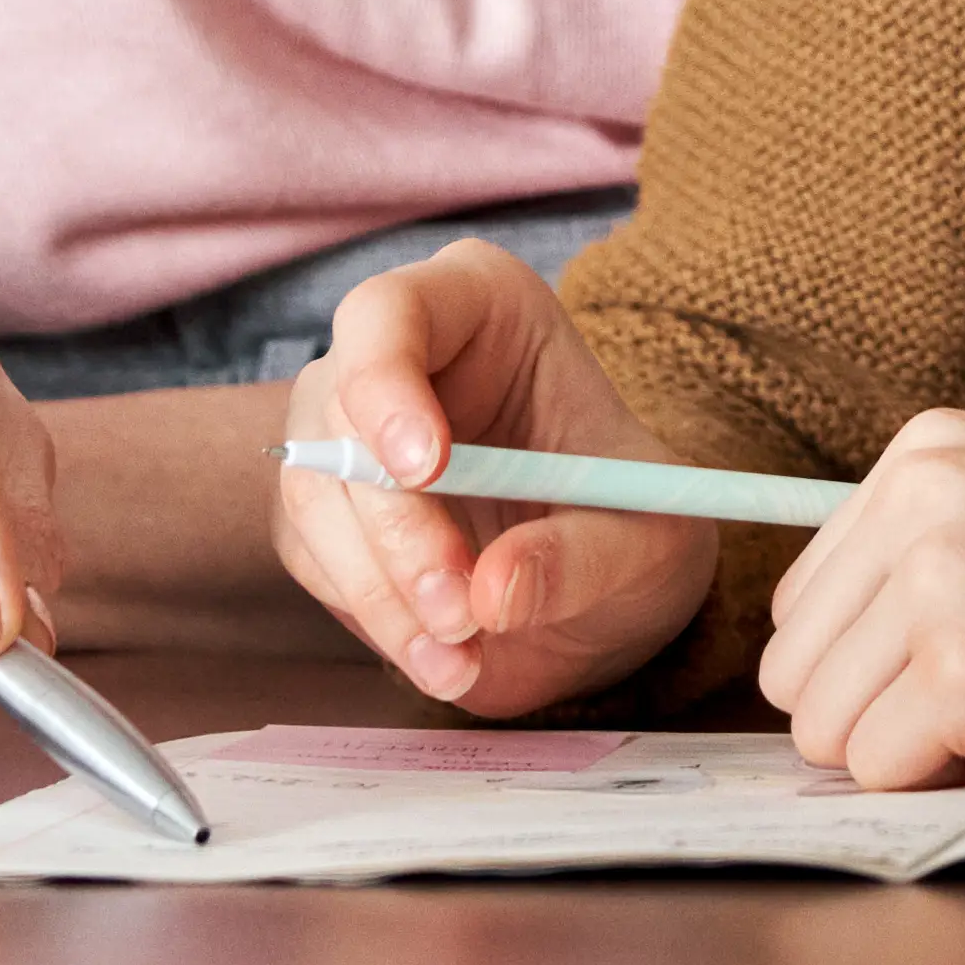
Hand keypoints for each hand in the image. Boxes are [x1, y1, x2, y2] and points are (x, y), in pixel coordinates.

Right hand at [272, 242, 715, 713]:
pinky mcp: (327, 514)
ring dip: (383, 589)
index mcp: (478, 304)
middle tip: (462, 610)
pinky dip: (377, 621)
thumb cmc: (632, 519)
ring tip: (463, 655)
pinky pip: (315, 560)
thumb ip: (583, 556)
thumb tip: (495, 591)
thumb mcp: (649, 536)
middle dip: (398, 526)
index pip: (390, 312)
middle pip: (339, 415)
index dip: (388, 384)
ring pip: (315, 496)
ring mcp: (347, 432)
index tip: (426, 470)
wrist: (606, 586)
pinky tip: (443, 660)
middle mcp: (395, 353)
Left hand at [760, 410, 964, 791]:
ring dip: (917, 753)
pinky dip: (953, 783)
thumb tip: (785, 677)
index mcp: (927, 450)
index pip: (799, 604)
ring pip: (823, 731)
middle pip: (791, 672)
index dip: (879, 667)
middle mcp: (922, 494)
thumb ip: (907, 568)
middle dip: (882, 717)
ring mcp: (944, 577)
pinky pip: (881, 771)